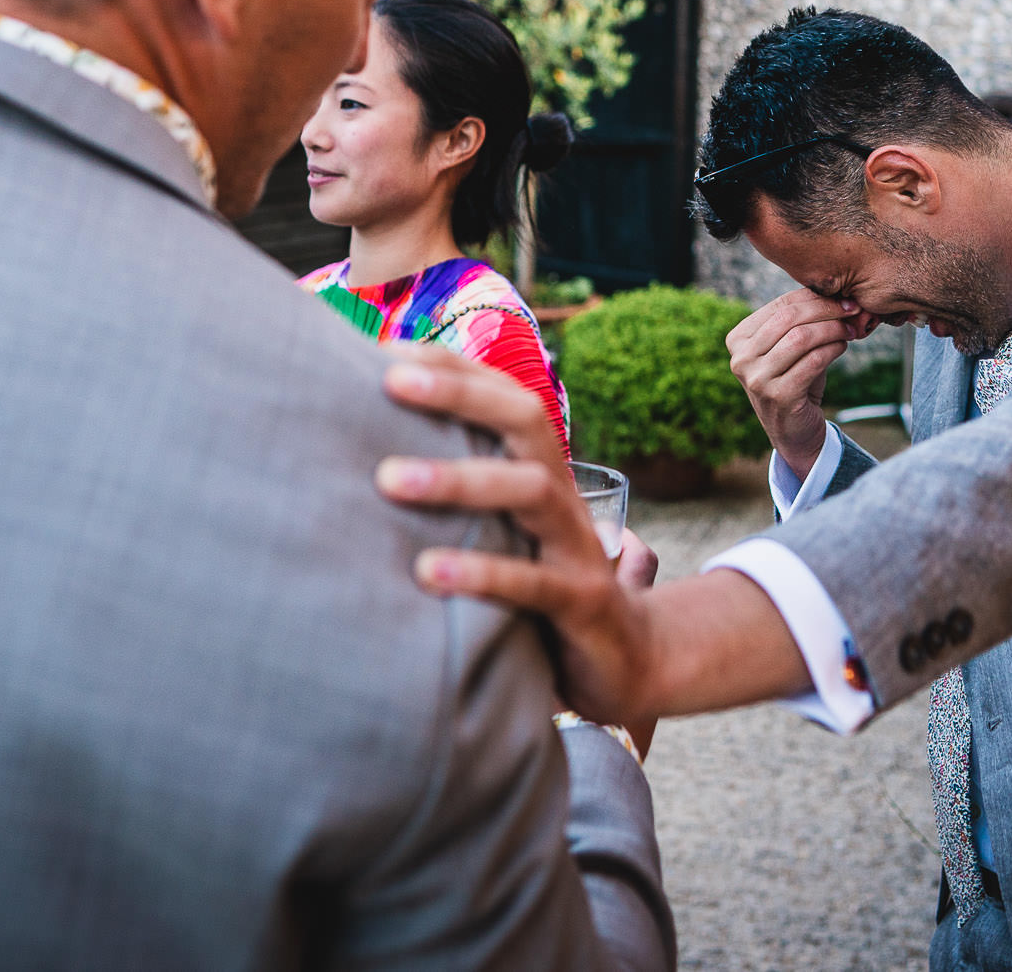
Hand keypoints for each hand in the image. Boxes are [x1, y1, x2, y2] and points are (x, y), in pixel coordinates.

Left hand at [375, 350, 808, 723]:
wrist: (633, 663)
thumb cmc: (547, 590)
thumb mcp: (509, 534)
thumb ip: (468, 498)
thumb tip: (378, 461)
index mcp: (542, 473)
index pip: (504, 398)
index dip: (452, 367)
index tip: (385, 349)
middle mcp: (562, 497)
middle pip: (524, 421)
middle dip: (460, 392)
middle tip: (390, 380)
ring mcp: (576, 548)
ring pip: (528, 491)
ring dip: (458, 478)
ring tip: (388, 479)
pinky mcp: (582, 605)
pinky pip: (533, 584)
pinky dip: (482, 573)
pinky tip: (427, 571)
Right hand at [726, 289, 873, 478]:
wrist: (793, 431)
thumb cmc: (795, 381)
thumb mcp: (791, 348)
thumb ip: (803, 321)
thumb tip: (838, 293)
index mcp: (738, 339)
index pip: (780, 305)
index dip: (815, 298)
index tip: (844, 298)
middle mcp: (741, 358)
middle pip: (790, 318)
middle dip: (827, 310)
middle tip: (853, 310)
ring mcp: (756, 378)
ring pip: (802, 337)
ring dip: (833, 329)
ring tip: (851, 329)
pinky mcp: (777, 395)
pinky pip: (813, 361)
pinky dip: (834, 349)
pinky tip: (843, 347)